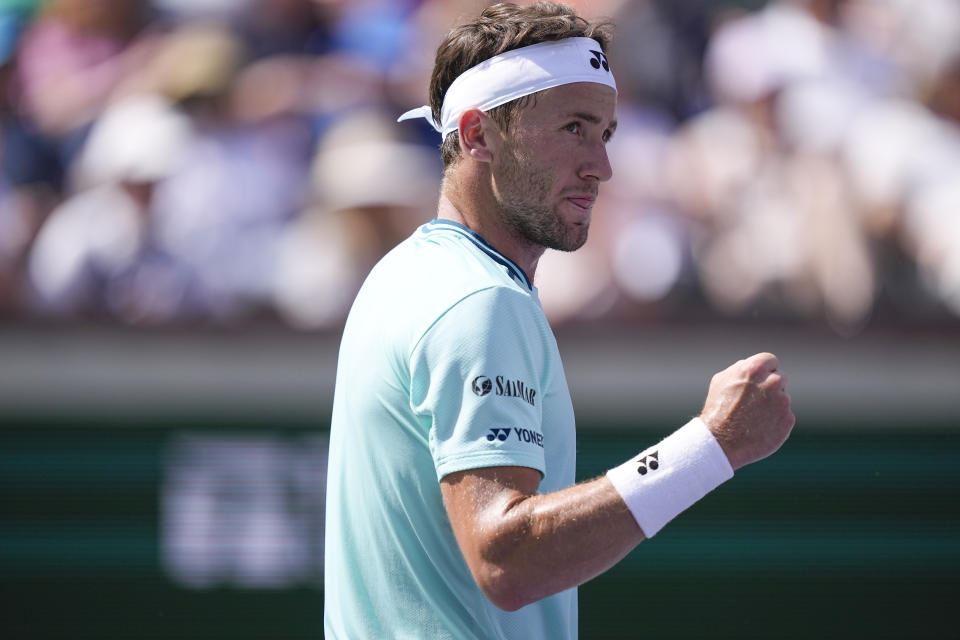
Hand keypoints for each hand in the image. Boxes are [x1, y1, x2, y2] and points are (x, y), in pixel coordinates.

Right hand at [699, 352, 794, 470]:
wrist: (720, 442)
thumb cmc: (717, 410)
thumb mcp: (721, 381)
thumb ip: (741, 369)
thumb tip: (754, 367)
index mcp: (755, 369)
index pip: (770, 360)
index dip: (764, 370)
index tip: (759, 380)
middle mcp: (772, 382)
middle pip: (780, 378)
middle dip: (770, 387)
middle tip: (754, 401)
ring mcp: (783, 402)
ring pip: (782, 398)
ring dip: (772, 405)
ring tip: (752, 418)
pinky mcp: (788, 419)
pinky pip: (785, 416)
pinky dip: (775, 421)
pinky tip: (759, 428)